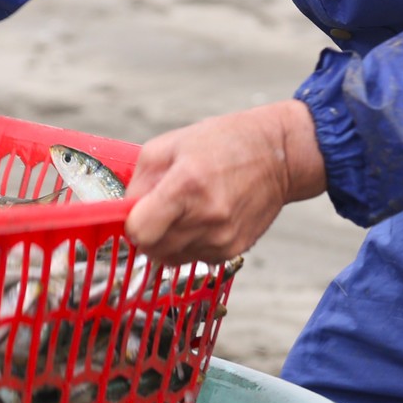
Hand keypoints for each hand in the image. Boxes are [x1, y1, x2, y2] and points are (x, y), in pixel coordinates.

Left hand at [123, 99, 327, 262]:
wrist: (277, 156)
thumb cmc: (223, 143)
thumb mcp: (170, 145)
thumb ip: (139, 181)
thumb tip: (125, 212)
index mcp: (185, 186)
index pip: (140, 232)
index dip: (132, 224)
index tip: (137, 212)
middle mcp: (206, 217)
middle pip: (153, 250)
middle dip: (148, 233)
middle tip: (160, 210)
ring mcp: (222, 238)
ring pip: (172, 259)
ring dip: (169, 241)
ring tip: (185, 211)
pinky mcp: (234, 250)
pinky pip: (196, 259)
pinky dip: (191, 244)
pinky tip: (204, 219)